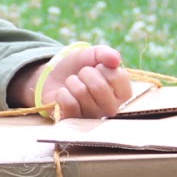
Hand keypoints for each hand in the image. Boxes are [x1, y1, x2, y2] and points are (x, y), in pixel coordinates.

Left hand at [12, 44, 132, 118]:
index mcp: (123, 92)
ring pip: (81, 93)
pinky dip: (62, 93)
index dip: (102, 67)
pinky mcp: (75, 123)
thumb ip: (105, 54)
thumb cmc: (79, 67)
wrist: (54, 77)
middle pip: (99, 87)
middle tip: (82, 76)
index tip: (97, 68)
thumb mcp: (92, 54)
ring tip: (73, 85)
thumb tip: (116, 59)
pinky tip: (66, 95)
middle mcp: (112, 108)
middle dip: (84, 74)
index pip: (117, 77)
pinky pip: (69, 104)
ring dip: (72, 82)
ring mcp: (93, 118)